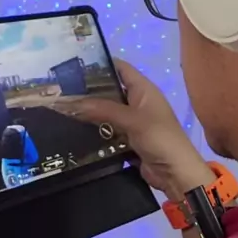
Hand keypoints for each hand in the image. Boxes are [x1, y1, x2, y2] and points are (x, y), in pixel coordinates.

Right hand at [75, 60, 214, 200]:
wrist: (176, 173)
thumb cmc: (160, 138)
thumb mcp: (132, 120)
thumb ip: (104, 109)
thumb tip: (72, 102)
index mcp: (144, 89)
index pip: (121, 68)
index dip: (100, 64)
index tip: (74, 66)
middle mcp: (138, 101)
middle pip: (110, 90)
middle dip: (90, 90)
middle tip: (62, 91)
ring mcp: (133, 121)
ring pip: (107, 111)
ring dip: (90, 112)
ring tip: (63, 109)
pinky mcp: (128, 139)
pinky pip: (108, 130)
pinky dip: (95, 130)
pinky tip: (75, 130)